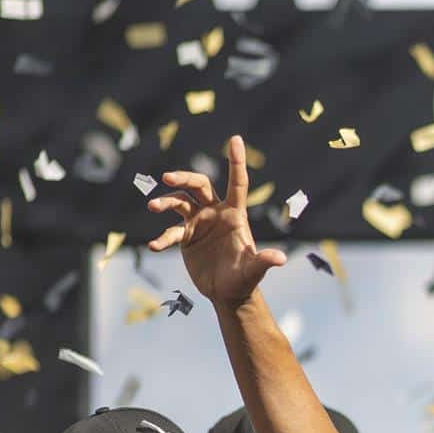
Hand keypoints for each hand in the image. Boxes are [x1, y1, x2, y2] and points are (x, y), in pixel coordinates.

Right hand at [146, 134, 287, 308]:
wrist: (228, 293)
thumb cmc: (245, 280)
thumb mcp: (254, 271)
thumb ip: (263, 262)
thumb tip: (280, 259)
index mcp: (235, 215)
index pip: (236, 183)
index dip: (236, 161)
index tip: (235, 139)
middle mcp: (215, 213)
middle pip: (199, 185)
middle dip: (184, 178)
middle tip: (168, 177)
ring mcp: (199, 222)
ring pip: (180, 201)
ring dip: (166, 201)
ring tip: (154, 206)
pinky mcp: (186, 236)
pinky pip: (171, 231)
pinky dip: (162, 237)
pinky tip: (154, 246)